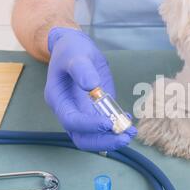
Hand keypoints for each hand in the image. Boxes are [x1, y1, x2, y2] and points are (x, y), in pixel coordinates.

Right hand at [44, 27, 136, 150]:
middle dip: (103, 141)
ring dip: (112, 138)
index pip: (71, 121)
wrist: (75, 49)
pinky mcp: (96, 111)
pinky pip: (105, 126)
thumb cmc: (72, 50)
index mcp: (59, 99)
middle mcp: (69, 111)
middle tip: (124, 138)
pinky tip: (129, 122)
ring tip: (131, 133)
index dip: (89, 126)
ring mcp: (83, 113)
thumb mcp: (75, 54)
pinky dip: (117, 127)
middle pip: (82, 137)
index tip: (108, 123)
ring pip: (94, 136)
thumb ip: (82, 69)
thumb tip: (91, 85)